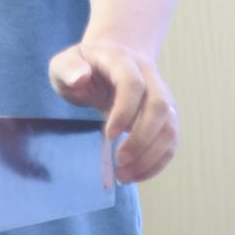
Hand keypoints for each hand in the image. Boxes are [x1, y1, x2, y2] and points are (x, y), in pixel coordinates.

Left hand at [48, 39, 178, 184]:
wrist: (106, 63)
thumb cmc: (82, 68)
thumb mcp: (63, 65)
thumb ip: (68, 69)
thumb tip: (81, 78)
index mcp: (123, 60)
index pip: (133, 84)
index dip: (124, 111)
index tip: (108, 136)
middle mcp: (149, 75)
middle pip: (159, 106)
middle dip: (142, 139)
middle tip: (119, 161)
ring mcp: (162, 95)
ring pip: (170, 127)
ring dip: (150, 156)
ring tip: (124, 175)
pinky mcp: (166, 115)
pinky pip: (171, 141)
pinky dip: (157, 161)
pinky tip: (136, 174)